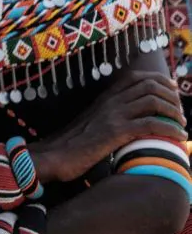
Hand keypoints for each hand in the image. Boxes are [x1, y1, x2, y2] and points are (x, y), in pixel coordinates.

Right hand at [32, 70, 185, 183]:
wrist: (54, 155)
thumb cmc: (73, 145)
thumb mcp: (93, 124)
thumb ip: (110, 117)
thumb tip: (132, 122)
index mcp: (105, 97)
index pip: (137, 77)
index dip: (160, 81)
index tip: (173, 91)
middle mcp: (110, 101)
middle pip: (150, 85)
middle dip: (172, 97)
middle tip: (180, 113)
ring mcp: (112, 115)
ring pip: (153, 101)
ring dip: (174, 112)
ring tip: (181, 125)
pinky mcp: (115, 132)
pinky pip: (150, 124)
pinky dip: (170, 129)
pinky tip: (179, 137)